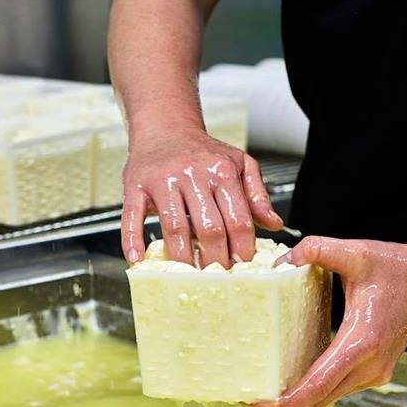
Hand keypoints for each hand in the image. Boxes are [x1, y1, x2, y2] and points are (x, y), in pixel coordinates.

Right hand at [121, 130, 283, 267]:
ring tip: (189, 276)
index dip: (242, 248)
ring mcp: (162, 181)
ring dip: (183, 258)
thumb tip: (274, 224)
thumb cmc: (202, 152)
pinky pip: (133, 217)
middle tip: (217, 278)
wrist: (165, 128)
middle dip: (215, 259)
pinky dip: (132, 240)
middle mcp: (192, 174)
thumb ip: (256, 195)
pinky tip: (137, 260)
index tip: (242, 266)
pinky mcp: (135, 186)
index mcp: (221, 171)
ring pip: (175, 227)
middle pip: (209, 227)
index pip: (237, 219)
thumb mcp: (238, 164)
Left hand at [251, 236, 406, 406]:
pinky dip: (314, 390)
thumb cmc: (395, 266)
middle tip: (251, 400)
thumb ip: (316, 250)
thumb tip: (281, 262)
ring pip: (328, 399)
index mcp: (362, 342)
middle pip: (319, 401)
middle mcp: (370, 366)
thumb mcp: (354, 252)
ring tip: (266, 390)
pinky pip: (338, 388)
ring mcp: (375, 373)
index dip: (286, 402)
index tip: (258, 406)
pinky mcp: (375, 371)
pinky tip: (291, 378)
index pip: (318, 385)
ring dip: (298, 400)